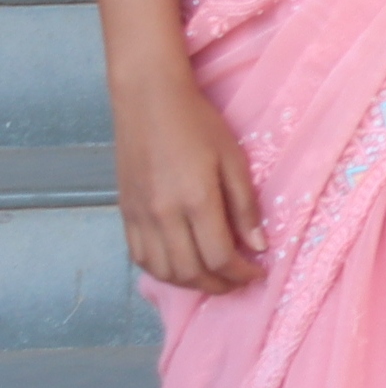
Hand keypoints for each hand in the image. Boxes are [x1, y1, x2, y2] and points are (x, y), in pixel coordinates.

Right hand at [113, 68, 261, 293]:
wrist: (148, 102)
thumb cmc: (198, 123)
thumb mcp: (233, 159)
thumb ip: (245, 207)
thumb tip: (258, 247)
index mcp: (196, 200)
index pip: (219, 256)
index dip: (241, 274)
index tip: (257, 273)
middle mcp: (163, 215)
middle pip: (190, 271)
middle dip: (218, 285)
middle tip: (239, 282)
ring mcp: (139, 217)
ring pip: (162, 271)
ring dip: (190, 283)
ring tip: (214, 279)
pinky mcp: (124, 214)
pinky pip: (140, 258)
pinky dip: (162, 271)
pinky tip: (181, 266)